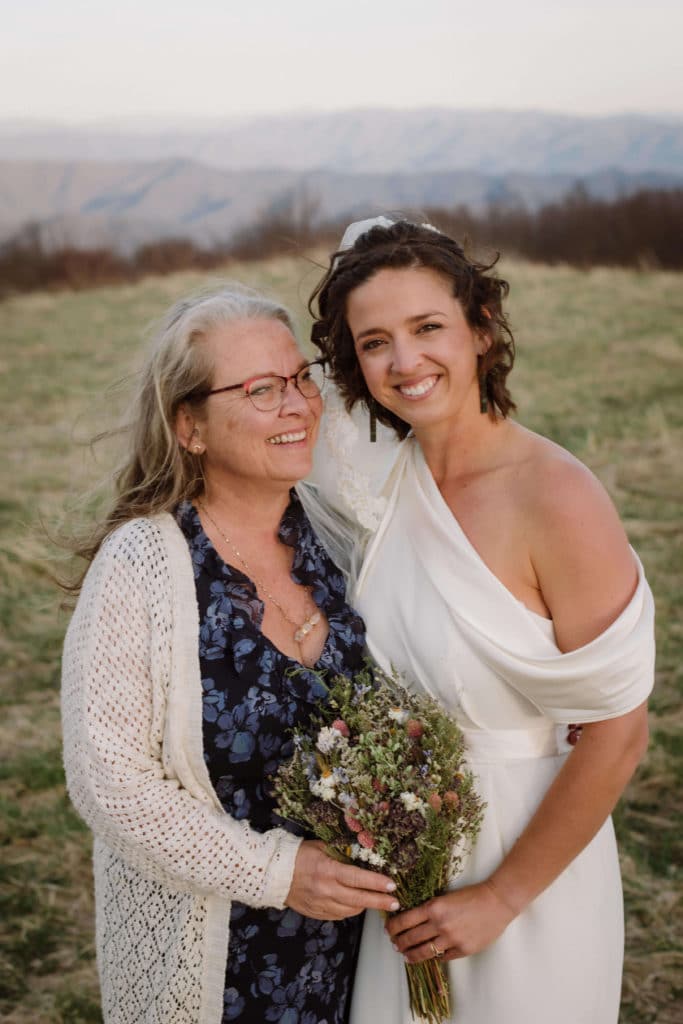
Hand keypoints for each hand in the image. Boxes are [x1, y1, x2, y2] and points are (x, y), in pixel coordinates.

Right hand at [285, 840, 399, 920]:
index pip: (358, 878)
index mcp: (328, 870)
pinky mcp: (317, 913)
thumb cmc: (300, 855)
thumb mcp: (322, 846)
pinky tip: (354, 903)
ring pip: (351, 910)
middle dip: (380, 902)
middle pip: (359, 900)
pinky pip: (339, 915)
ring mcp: (321, 904)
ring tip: (375, 900)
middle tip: (395, 903)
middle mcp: (326, 890)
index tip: (392, 885)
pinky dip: (349, 910)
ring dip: (365, 906)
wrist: (275, 874)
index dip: (377, 883)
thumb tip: (365, 854)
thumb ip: (343, 853)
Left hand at [385, 881, 516, 962]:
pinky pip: (442, 958)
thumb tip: (412, 919)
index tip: (388, 930)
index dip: (393, 928)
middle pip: (411, 938)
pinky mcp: (463, 950)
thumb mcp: (445, 897)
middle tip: (394, 945)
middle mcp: (440, 925)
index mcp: (433, 907)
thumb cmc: (472, 895)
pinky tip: (430, 956)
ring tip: (405, 956)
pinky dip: (434, 957)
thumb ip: (430, 909)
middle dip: (399, 943)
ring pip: (423, 952)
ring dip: (411, 955)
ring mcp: (451, 939)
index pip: (404, 921)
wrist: (497, 902)